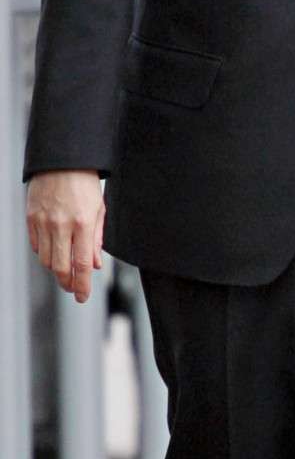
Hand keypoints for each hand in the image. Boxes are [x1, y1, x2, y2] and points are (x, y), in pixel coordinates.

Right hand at [26, 170, 105, 302]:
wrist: (61, 161)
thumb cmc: (85, 183)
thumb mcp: (100, 210)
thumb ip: (97, 239)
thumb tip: (95, 265)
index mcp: (83, 223)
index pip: (82, 264)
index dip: (82, 284)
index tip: (83, 297)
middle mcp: (61, 225)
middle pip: (60, 267)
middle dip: (67, 282)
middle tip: (73, 287)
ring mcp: (43, 222)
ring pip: (45, 259)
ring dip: (56, 269)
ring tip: (65, 269)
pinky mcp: (31, 218)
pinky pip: (36, 245)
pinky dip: (44, 253)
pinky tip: (53, 251)